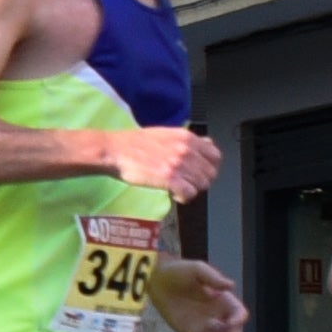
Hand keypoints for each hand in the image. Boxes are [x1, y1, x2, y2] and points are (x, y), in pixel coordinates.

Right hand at [106, 128, 220, 202]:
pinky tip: (174, 195)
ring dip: (191, 190)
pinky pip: (189, 193)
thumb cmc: (135, 143)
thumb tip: (206, 144)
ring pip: (201, 185)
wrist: (115, 151)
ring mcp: (179, 165)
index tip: (201, 173)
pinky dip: (184, 197)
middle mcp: (186, 150)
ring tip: (178, 189)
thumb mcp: (166, 134)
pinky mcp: (169, 179)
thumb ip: (187, 140)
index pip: (215, 156)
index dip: (210, 167)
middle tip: (188, 184)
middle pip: (210, 173)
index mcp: (187, 137)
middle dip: (200, 181)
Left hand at [150, 258, 246, 331]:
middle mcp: (217, 316)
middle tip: (222, 330)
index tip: (232, 321)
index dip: (239, 319)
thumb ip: (213, 278)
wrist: (158, 281)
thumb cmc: (180, 271)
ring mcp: (204, 327)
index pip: (239, 314)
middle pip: (232, 331)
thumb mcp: (197, 269)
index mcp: (224, 301)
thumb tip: (230, 285)